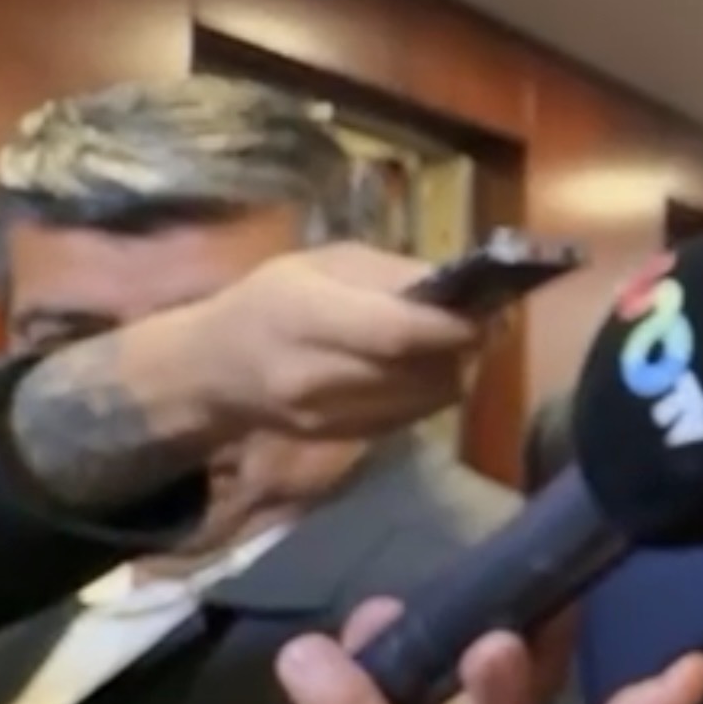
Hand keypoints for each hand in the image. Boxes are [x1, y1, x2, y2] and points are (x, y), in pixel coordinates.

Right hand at [167, 242, 488, 439]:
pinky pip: (414, 417)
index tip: (489, 309)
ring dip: (454, 370)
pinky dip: (432, 391)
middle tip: (485, 321)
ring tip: (453, 341)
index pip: (395, 333)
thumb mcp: (325, 263)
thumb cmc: (273, 299)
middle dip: (464, 347)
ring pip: (426, 399)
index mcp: (303, 315)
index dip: (452, 325)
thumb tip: (461, 288)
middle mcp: (313, 375)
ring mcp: (327, 417)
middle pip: (419, 371)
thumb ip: (393, 274)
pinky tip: (425, 367)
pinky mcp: (343, 440)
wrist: (213, 369)